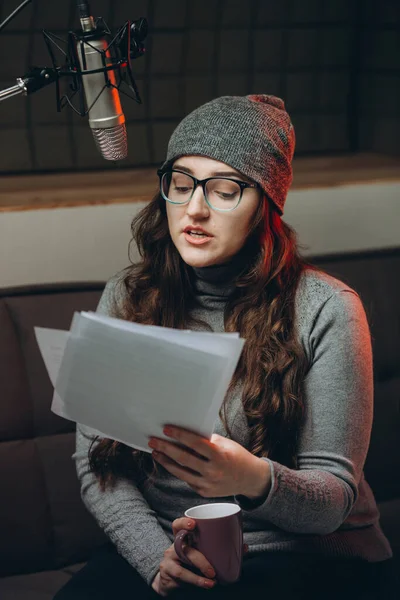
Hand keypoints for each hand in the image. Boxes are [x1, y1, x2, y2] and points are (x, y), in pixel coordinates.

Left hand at [148, 426, 270, 499]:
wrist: (249, 479)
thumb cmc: (236, 456)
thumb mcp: (225, 444)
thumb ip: (207, 440)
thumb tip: (186, 433)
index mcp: (219, 455)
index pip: (194, 443)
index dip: (179, 435)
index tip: (166, 429)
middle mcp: (212, 471)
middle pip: (183, 459)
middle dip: (166, 448)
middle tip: (153, 441)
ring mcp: (207, 484)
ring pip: (181, 472)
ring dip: (166, 462)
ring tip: (156, 453)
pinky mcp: (204, 492)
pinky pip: (187, 480)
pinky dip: (178, 471)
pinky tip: (170, 463)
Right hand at [151, 517, 216, 595]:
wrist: (168, 581)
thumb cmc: (188, 566)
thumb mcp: (197, 556)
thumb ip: (210, 550)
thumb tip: (237, 548)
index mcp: (182, 538)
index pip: (178, 525)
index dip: (184, 522)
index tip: (193, 524)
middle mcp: (174, 545)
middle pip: (185, 546)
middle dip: (201, 559)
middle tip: (213, 571)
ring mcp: (169, 557)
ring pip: (185, 560)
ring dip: (200, 570)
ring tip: (212, 578)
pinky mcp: (167, 569)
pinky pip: (182, 574)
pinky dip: (196, 580)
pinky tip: (206, 584)